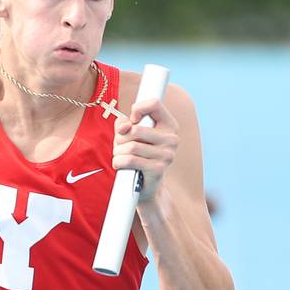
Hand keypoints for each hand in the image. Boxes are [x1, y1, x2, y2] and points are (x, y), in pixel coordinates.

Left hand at [113, 89, 178, 203]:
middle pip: (136, 129)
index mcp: (169, 125)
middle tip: (120, 146)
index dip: (137, 109)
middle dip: (120, 138)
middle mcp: (172, 139)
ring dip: (117, 152)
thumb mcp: (130, 134)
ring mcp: (167, 155)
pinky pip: (130, 160)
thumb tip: (124, 127)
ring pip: (131, 146)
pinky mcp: (158, 169)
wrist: (146, 186)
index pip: (154, 104)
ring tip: (119, 156)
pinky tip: (119, 164)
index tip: (132, 121)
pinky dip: (118, 162)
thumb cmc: (137, 155)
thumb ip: (124, 123)